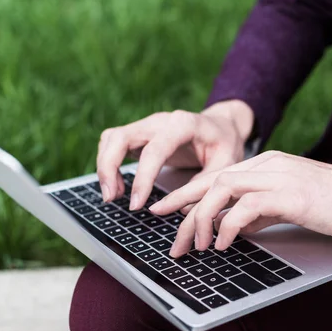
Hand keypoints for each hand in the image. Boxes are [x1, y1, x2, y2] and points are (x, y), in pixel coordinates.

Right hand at [96, 100, 253, 209]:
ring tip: (112, 196)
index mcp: (184, 124)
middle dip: (109, 168)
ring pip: (112, 138)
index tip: (137, 204)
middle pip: (121, 137)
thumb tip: (177, 209)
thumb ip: (203, 184)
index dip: (143, 177)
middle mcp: (160, 120)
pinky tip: (119, 187)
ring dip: (105, 167)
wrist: (222, 125)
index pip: (155, 149)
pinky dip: (109, 164)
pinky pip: (114, 143)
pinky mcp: (140, 133)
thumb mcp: (226, 164)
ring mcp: (147, 125)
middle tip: (111, 199)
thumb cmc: (225, 144)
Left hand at [148, 151, 331, 256]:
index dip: (187, 194)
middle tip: (172, 240)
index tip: (167, 212)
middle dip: (184, 210)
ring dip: (201, 219)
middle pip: (212, 182)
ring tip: (195, 246)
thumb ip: (262, 212)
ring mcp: (279, 176)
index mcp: (268, 164)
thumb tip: (234, 228)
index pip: (218, 176)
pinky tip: (222, 244)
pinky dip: (227, 226)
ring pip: (222, 189)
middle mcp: (269, 164)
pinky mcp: (291, 194)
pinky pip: (246, 207)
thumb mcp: (291, 206)